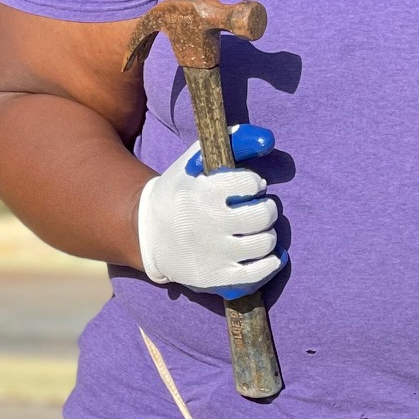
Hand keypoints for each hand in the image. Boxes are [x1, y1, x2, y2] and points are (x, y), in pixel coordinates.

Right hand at [137, 124, 284, 297]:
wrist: (148, 233)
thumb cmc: (180, 192)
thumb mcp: (195, 161)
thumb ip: (233, 142)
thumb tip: (268, 140)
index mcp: (202, 192)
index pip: (252, 183)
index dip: (254, 183)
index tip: (247, 187)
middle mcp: (209, 223)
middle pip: (264, 214)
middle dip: (266, 208)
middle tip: (254, 209)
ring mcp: (213, 253)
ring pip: (265, 242)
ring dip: (267, 234)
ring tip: (254, 231)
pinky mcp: (216, 277)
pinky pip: (259, 273)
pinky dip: (271, 262)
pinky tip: (268, 254)